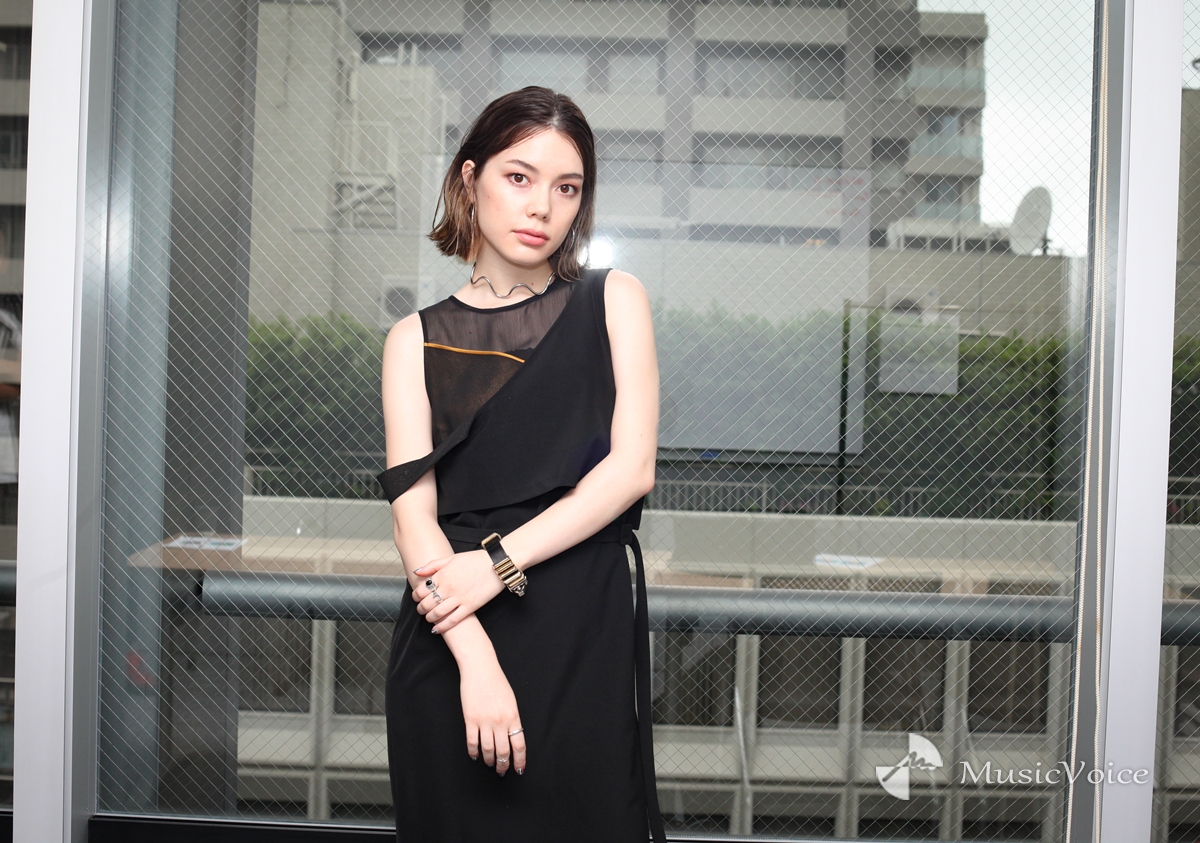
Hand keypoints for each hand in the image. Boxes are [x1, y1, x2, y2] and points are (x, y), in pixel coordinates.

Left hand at [412, 549, 503, 633]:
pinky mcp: (470, 606)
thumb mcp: (452, 558)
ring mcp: (459, 598)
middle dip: (421, 609)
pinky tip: (437, 629)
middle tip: (421, 610)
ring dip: (430, 618)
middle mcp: (449, 587)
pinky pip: (453, 620)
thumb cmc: (475, 560)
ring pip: (438, 613)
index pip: (422, 590)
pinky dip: (443, 626)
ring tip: (429, 618)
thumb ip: (433, 565)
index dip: (416, 596)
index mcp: (443, 574)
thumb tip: (417, 572)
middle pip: (427, 603)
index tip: (417, 598)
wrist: (497, 564)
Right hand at [459, 656, 526, 775]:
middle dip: (503, 765)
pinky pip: (472, 742)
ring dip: (489, 760)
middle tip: (502, 771)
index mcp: (514, 717)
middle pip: (503, 751)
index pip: (519, 745)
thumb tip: (512, 737)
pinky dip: (474, 752)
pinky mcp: (470, 719)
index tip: (518, 769)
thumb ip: (512, 719)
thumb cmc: (497, 683)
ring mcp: (485, 721)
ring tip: (490, 764)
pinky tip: (475, 756)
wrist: (481, 669)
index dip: (519, 761)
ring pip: (488, 749)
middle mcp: (500, 721)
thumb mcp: (511, 701)